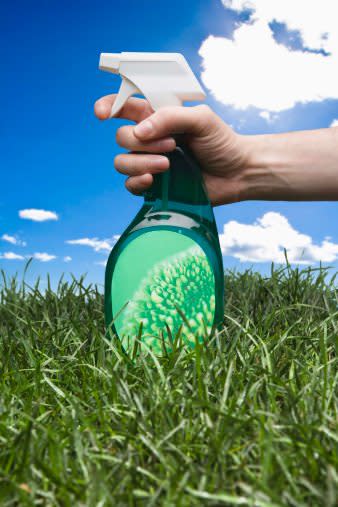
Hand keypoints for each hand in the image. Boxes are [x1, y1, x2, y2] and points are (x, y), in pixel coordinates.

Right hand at [94, 95, 250, 205]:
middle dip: (141, 142)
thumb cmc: (221, 142)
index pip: (124, 106)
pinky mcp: (153, 186)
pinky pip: (130, 185)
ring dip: (141, 162)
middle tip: (172, 145)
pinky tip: (154, 179)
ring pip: (121, 162)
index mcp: (157, 116)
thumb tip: (140, 130)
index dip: (108, 106)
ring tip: (168, 164)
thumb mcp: (201, 119)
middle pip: (121, 137)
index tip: (102, 114)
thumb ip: (170, 117)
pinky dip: (138, 181)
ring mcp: (149, 163)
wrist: (236, 172)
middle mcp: (149, 139)